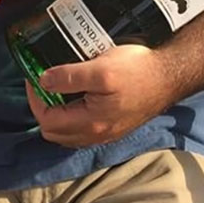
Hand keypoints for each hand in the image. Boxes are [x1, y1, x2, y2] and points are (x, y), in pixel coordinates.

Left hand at [26, 44, 171, 147]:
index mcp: (91, 123)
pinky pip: (81, 129)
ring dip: (56, 112)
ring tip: (56, 87)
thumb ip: (70, 77)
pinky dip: (70, 115)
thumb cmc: (137, 70)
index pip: (47, 121)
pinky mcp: (113, 126)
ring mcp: (106, 133)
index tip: (34, 75)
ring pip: (67, 133)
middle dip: (43, 107)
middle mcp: (97, 134)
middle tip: (43, 81)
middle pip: (54, 132)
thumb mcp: (101, 68)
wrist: (169, 75)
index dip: (35, 98)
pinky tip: (74, 95)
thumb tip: (43, 81)